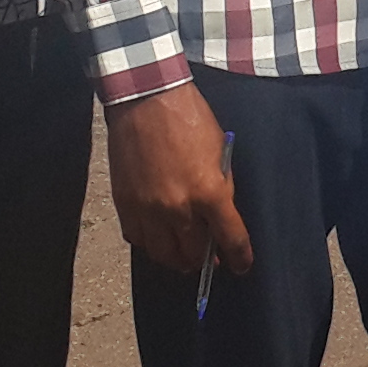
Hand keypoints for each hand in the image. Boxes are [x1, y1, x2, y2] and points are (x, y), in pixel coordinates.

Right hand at [106, 83, 250, 279]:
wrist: (146, 100)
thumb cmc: (189, 119)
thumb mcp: (219, 152)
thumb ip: (222, 188)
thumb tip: (220, 217)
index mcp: (209, 192)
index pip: (230, 239)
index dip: (240, 258)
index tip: (241, 266)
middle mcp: (178, 208)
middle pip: (194, 254)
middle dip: (205, 260)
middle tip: (209, 257)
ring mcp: (148, 209)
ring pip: (163, 255)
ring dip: (177, 258)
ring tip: (183, 253)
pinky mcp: (125, 204)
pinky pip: (138, 239)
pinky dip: (150, 242)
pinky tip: (158, 235)